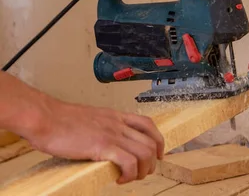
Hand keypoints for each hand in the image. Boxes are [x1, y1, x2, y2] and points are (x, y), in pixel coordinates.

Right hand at [24, 99, 163, 183]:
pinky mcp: (103, 146)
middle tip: (143, 172)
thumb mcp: (87, 118)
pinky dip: (129, 174)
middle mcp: (118, 124)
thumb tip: (99, 141)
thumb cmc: (57, 120)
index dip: (157, 141)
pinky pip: (129, 162)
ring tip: (131, 178)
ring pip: (145, 153)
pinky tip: (119, 180)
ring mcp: (112, 134)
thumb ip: (99, 127)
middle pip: (152, 141)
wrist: (44, 117)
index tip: (156, 154)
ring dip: (144, 170)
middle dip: (153, 161)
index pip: (147, 124)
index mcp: (115, 116)